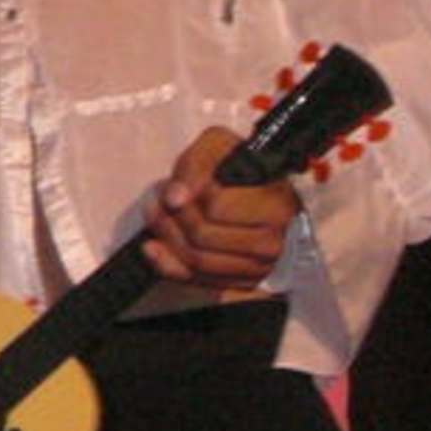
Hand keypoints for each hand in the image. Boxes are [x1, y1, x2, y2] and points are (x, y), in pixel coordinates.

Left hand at [141, 126, 301, 288]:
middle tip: (161, 199)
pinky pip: (196, 281)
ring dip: (166, 235)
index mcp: (276, 206)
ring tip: (158, 214)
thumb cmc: (238, 168)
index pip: (216, 207)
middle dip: (171, 215)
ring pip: (196, 261)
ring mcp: (259, 268)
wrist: (256, 192)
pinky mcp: (241, 284)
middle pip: (202, 237)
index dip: (189, 193)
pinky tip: (154, 247)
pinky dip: (167, 264)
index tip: (179, 184)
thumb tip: (176, 197)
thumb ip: (197, 163)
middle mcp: (272, 242)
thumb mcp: (219, 146)